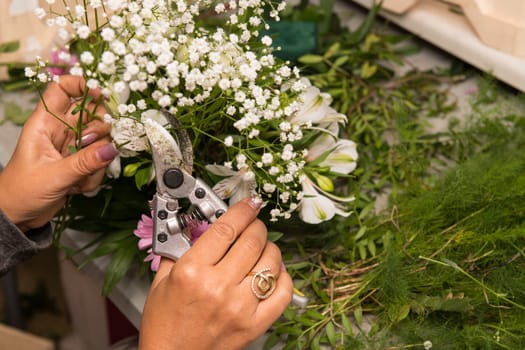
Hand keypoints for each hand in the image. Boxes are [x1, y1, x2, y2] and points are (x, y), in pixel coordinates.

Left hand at [0, 75, 117, 230]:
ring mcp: (71, 147)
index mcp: (44, 124)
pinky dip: (95, 175)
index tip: (99, 94)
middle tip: (91, 146)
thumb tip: (112, 148)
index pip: (62, 89)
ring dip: (98, 160)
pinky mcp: (79, 163)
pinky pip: (99, 161)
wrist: (18, 216)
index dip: (81, 85)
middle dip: (99, 130)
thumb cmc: (21, 192)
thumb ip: (84, 162)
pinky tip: (78, 188)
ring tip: (80, 178)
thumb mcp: (53, 176)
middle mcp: (59, 131)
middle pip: (91, 113)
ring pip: (100, 141)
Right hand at [139, 198, 293, 349]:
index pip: (227, 228)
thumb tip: (198, 227)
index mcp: (192, 272)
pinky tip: (273, 273)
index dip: (243, 210)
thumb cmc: (165, 325)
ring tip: (263, 248)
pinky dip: (283, 277)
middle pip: (253, 241)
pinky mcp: (254, 325)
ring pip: (272, 263)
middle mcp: (218, 288)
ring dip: (271, 249)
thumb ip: (178, 251)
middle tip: (255, 225)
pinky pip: (283, 293)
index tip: (250, 203)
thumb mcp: (161, 282)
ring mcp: (240, 307)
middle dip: (258, 226)